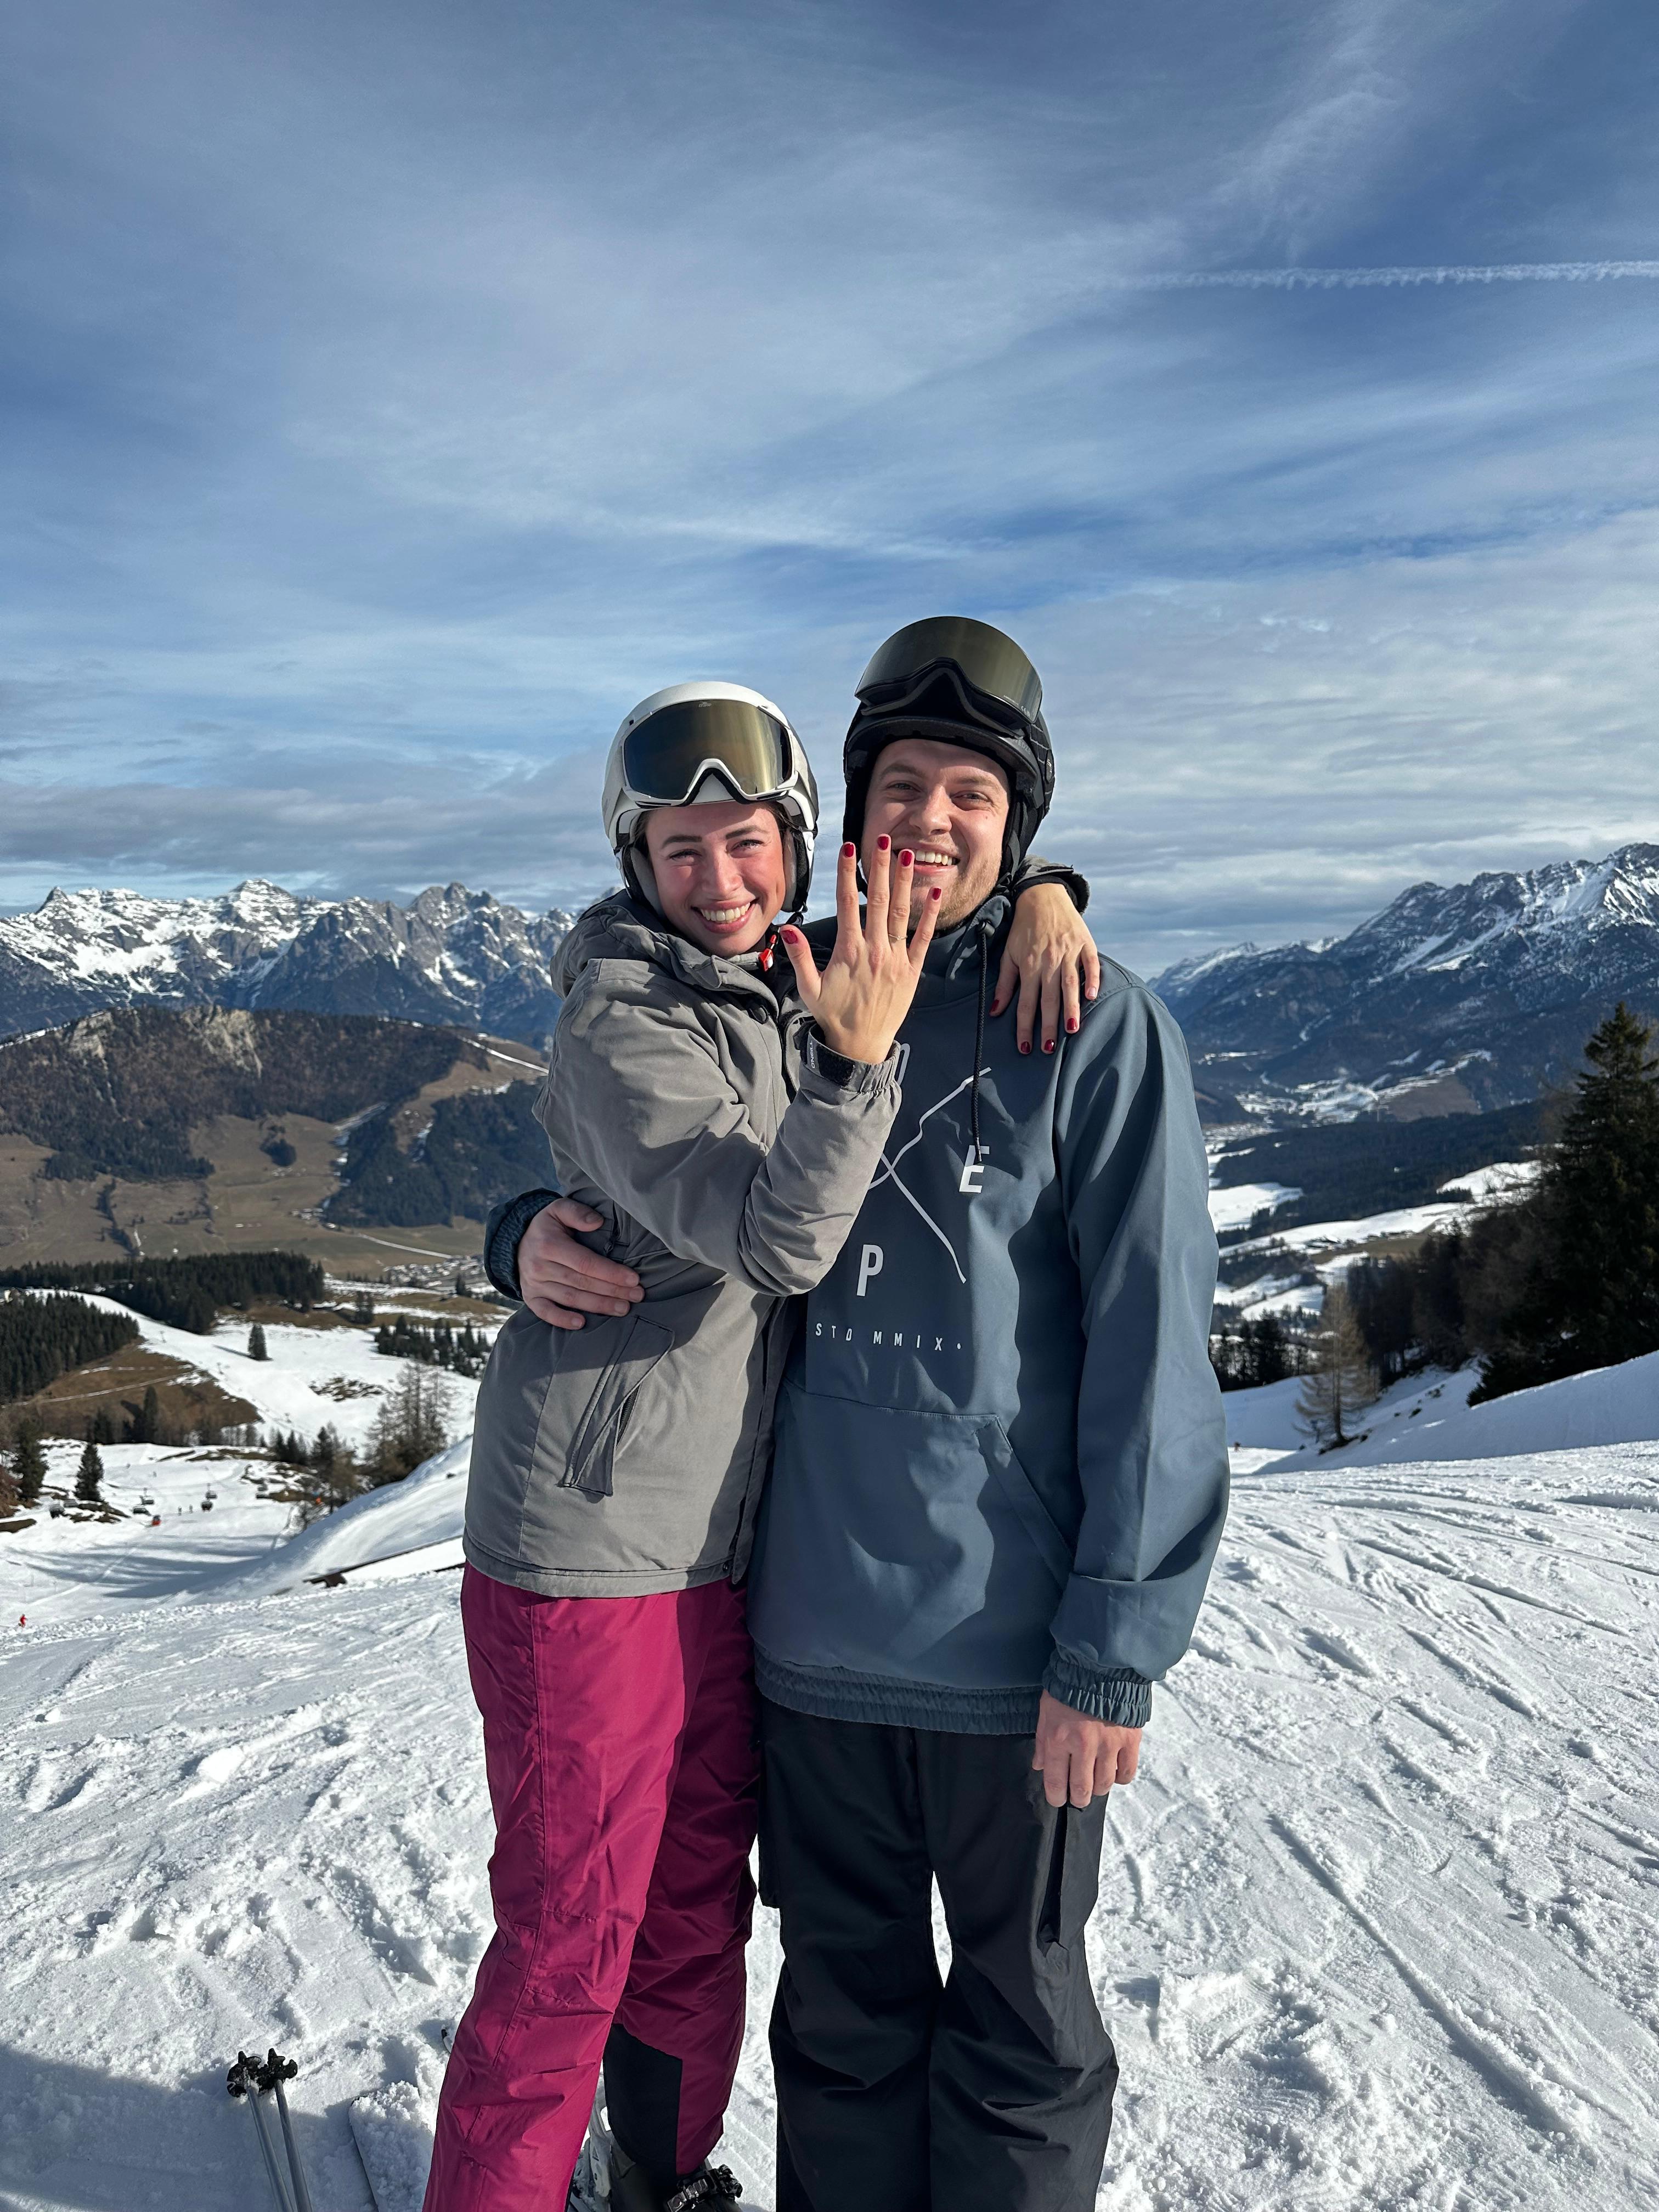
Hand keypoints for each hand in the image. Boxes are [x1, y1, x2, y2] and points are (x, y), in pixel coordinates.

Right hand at [518, 1198, 642, 1330]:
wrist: (515, 1242)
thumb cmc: (546, 1226)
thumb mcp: (558, 1209)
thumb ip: (577, 1212)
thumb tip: (597, 1222)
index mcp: (549, 1244)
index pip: (586, 1262)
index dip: (611, 1272)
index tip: (633, 1279)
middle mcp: (540, 1266)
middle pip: (582, 1282)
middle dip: (612, 1291)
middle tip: (637, 1296)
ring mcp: (534, 1284)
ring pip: (570, 1298)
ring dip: (598, 1306)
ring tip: (623, 1309)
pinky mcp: (530, 1297)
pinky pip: (545, 1312)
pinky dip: (562, 1319)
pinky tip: (581, 1323)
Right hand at [779, 837, 940, 1064]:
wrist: (861, 1046)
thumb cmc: (833, 1015)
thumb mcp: (809, 988)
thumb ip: (799, 957)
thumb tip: (787, 928)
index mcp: (849, 952)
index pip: (848, 903)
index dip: (848, 873)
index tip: (848, 848)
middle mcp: (874, 951)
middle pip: (878, 900)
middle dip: (879, 867)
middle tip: (883, 839)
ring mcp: (895, 960)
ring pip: (901, 913)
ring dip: (904, 882)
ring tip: (907, 854)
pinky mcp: (912, 971)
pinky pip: (923, 939)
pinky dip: (930, 916)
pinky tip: (935, 893)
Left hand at [993, 883, 1100, 1055]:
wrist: (1042, 895)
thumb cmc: (1024, 929)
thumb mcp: (1009, 954)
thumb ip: (1005, 983)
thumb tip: (995, 1011)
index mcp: (1029, 965)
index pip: (1025, 1003)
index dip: (1024, 1026)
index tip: (1025, 1047)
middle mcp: (1049, 961)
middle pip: (1049, 999)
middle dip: (1048, 1025)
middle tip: (1049, 1048)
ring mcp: (1068, 952)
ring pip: (1070, 984)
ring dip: (1071, 1008)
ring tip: (1072, 1030)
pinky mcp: (1084, 943)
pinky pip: (1091, 963)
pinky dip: (1092, 979)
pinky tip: (1092, 996)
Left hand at [1032, 1691, 1140, 1808]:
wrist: (1101, 1666)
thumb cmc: (1069, 1687)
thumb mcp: (1046, 1710)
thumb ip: (1042, 1741)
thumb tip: (1039, 1766)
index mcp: (1058, 1738)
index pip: (1055, 1781)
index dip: (1055, 1796)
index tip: (1057, 1799)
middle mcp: (1083, 1746)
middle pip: (1081, 1789)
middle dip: (1078, 1798)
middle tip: (1078, 1797)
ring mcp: (1108, 1744)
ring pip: (1103, 1784)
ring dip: (1098, 1789)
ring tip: (1095, 1784)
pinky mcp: (1130, 1740)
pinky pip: (1126, 1772)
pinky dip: (1120, 1777)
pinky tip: (1114, 1771)